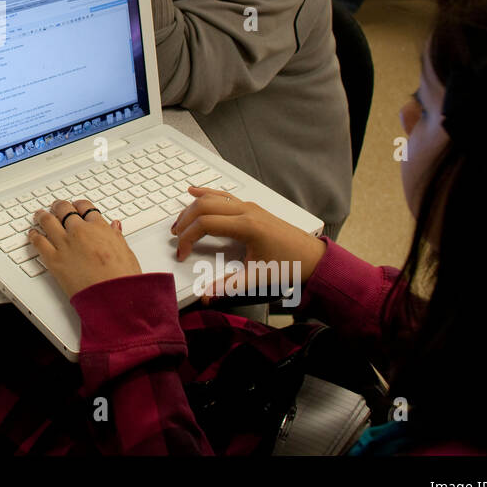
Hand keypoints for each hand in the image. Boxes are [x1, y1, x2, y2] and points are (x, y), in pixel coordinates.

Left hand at [29, 198, 141, 298]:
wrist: (112, 297)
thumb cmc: (121, 278)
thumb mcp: (126, 252)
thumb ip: (116, 236)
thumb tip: (114, 227)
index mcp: (99, 227)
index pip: (84, 207)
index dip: (78, 205)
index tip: (75, 207)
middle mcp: (80, 232)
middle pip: (64, 210)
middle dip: (59, 206)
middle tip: (56, 207)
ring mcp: (65, 244)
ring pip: (48, 221)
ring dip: (43, 216)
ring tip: (40, 215)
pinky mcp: (54, 260)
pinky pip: (39, 242)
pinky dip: (34, 236)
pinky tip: (33, 234)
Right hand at [171, 186, 324, 303]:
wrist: (312, 257)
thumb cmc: (288, 265)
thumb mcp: (258, 278)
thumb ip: (229, 286)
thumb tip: (207, 295)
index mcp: (247, 226)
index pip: (205, 224)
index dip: (188, 238)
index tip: (182, 254)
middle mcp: (246, 210)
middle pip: (204, 206)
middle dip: (184, 220)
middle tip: (175, 237)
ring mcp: (248, 206)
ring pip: (212, 198)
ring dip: (191, 208)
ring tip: (179, 223)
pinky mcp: (250, 207)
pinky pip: (223, 195)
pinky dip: (206, 192)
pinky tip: (193, 191)